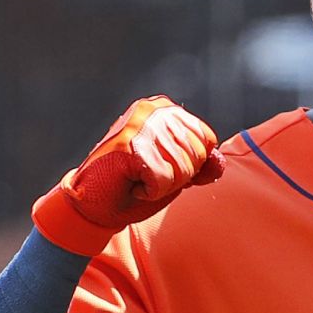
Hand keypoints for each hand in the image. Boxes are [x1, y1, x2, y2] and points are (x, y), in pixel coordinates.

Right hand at [31, 96, 223, 254]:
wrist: (94, 204)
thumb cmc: (135, 185)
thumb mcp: (178, 172)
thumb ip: (203, 164)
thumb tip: (218, 160)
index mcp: (165, 108)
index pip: (207, 139)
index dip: (191, 165)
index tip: (161, 167)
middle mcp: (153, 110)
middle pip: (197, 154)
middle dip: (178, 176)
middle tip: (147, 175)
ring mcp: (139, 125)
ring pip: (182, 168)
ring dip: (163, 185)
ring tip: (138, 178)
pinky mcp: (129, 146)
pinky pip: (164, 179)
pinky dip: (151, 191)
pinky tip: (131, 183)